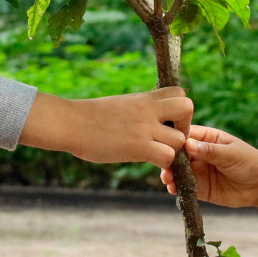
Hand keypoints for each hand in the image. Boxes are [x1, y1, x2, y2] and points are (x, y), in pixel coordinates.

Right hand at [20, 88, 192, 167]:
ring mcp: (144, 127)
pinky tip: (147, 162)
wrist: (70, 123)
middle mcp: (148, 110)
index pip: (179, 92)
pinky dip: (162, 164)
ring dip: (172, 150)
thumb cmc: (89, 117)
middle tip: (168, 139)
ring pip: (181, 138)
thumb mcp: (120, 105)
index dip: (179, 110)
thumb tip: (146, 119)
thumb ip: (139, 109)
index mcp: (144, 98)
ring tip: (155, 154)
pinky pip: (167, 157)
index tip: (167, 123)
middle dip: (184, 126)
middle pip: (187, 107)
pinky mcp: (138, 146)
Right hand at [160, 125, 257, 208]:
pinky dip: (177, 188)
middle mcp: (200, 154)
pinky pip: (185, 187)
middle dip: (169, 159)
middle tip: (164, 165)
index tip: (165, 143)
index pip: (186, 135)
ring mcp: (199, 171)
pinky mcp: (200, 188)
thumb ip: (210, 151)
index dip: (175, 139)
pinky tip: (173, 189)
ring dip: (170, 174)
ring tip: (167, 179)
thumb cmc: (250, 162)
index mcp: (208, 139)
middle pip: (178, 154)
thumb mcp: (231, 154)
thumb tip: (188, 144)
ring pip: (179, 171)